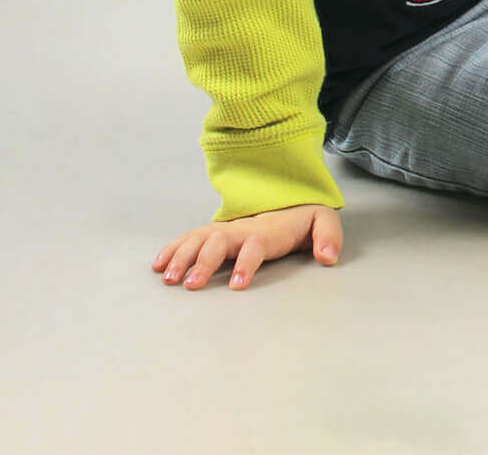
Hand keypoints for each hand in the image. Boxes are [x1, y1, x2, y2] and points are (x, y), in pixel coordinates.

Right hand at [153, 204, 341, 292]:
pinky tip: (158, 265)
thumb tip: (328, 257)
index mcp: (267, 231)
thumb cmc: (304, 220)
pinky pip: (189, 238)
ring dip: (182, 257)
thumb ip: (328, 237)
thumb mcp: (324, 223)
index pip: (255, 246)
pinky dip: (172, 250)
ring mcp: (225, 230)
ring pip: (198, 239)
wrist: (289, 201)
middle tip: (192, 286)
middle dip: (204, 263)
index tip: (237, 285)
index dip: (246, 264)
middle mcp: (241, 229)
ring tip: (169, 279)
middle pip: (219, 242)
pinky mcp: (214, 233)